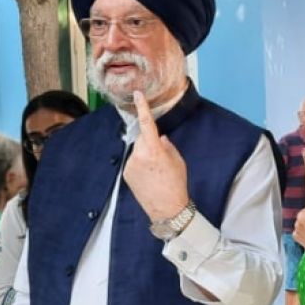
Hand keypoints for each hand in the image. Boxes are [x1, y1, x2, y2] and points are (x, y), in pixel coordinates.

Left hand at [123, 91, 188, 220]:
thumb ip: (167, 146)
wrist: (167, 209)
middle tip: (161, 158)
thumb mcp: (178, 161)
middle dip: (150, 142)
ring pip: (138, 150)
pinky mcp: (126, 173)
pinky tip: (149, 177)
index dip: (143, 108)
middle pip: (143, 138)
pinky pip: (133, 161)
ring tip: (155, 171)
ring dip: (145, 155)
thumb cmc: (176, 184)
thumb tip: (160, 139)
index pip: (148, 124)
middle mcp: (139, 155)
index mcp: (155, 150)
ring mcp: (130, 165)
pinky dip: (140, 165)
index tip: (138, 95)